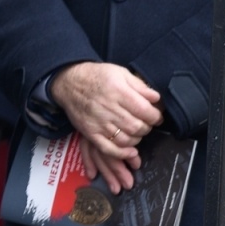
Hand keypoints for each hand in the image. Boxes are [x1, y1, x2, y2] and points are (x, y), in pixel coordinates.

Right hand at [50, 61, 161, 190]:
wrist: (68, 82)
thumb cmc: (96, 76)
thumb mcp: (120, 72)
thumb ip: (139, 85)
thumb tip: (156, 99)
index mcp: (118, 91)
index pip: (145, 110)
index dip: (156, 116)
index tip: (156, 116)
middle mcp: (108, 108)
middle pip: (137, 127)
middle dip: (147, 127)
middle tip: (146, 123)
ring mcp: (98, 122)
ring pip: (127, 139)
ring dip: (137, 138)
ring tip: (136, 131)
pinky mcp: (90, 132)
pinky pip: (109, 149)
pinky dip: (122, 153)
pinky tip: (131, 151)